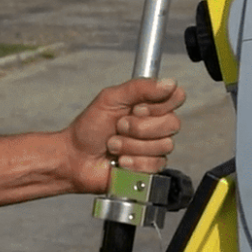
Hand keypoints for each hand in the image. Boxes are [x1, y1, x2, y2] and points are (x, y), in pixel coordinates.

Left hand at [62, 77, 185, 193]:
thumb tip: (170, 83)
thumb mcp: (110, 99)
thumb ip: (140, 88)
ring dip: (131, 146)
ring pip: (164, 145)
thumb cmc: (89, 127)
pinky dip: (133, 162)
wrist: (75, 157)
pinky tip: (120, 161)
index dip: (158, 105)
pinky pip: (156, 164)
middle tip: (118, 127)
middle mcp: (155, 125)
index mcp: (149, 104)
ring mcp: (154, 147)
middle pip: (172, 123)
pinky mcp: (150, 168)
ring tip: (113, 145)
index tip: (135, 108)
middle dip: (139, 128)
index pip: (176, 97)